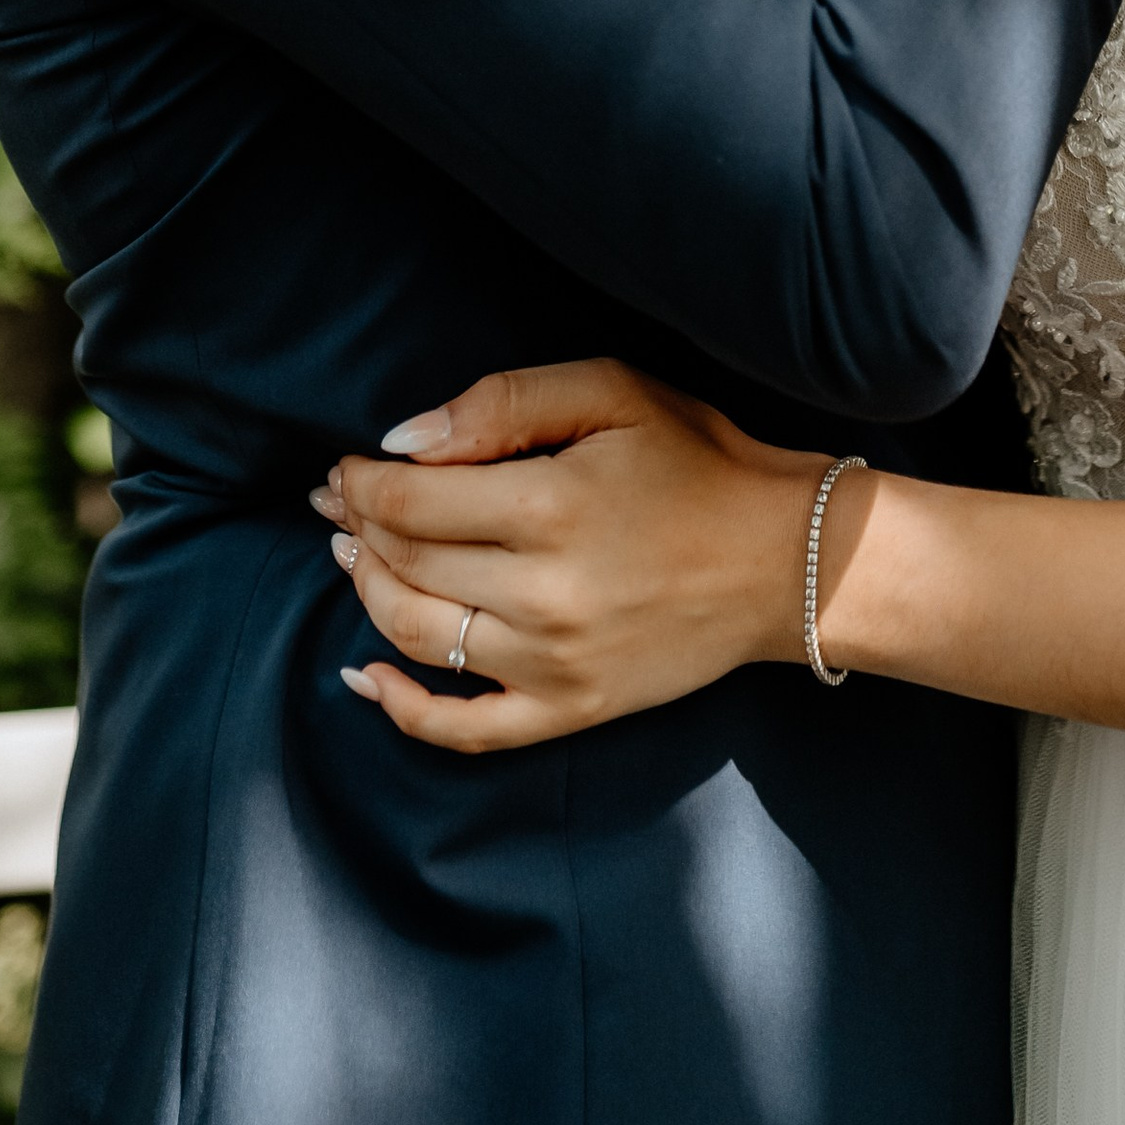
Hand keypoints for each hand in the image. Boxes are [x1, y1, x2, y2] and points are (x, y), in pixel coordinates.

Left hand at [317, 363, 828, 752]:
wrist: (788, 558)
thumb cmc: (702, 462)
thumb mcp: (613, 395)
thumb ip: (504, 403)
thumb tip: (403, 440)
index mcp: (549, 507)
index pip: (409, 500)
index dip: (360, 481)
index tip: (345, 467)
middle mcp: (542, 594)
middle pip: (403, 563)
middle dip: (356, 527)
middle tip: (337, 503)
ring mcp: (554, 663)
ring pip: (417, 636)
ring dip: (366, 593)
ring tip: (353, 558)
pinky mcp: (572, 708)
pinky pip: (465, 729)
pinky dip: (402, 710)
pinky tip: (365, 677)